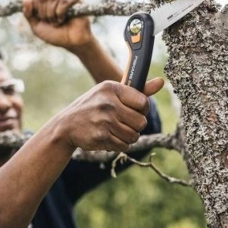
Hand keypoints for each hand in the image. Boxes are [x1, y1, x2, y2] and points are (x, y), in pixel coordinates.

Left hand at [22, 0, 92, 49]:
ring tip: (59, 22)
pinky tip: (64, 19)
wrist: (71, 43)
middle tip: (52, 22)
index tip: (43, 19)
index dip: (37, 9)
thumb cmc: (55, 35)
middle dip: (45, 13)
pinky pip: (64, 0)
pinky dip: (61, 12)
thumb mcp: (36, 26)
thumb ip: (28, 13)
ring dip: (53, 14)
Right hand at [46, 78, 163, 152]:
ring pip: (134, 135)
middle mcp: (108, 103)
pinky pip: (124, 146)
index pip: (143, 102)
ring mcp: (104, 121)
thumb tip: (161, 82)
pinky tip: (108, 137)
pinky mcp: (101, 137)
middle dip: (135, 125)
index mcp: (111, 88)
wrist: (66, 126)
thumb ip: (137, 90)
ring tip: (115, 130)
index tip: (134, 110)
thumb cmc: (93, 107)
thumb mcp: (110, 93)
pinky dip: (119, 144)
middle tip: (122, 122)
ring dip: (127, 136)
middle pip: (141, 122)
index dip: (142, 110)